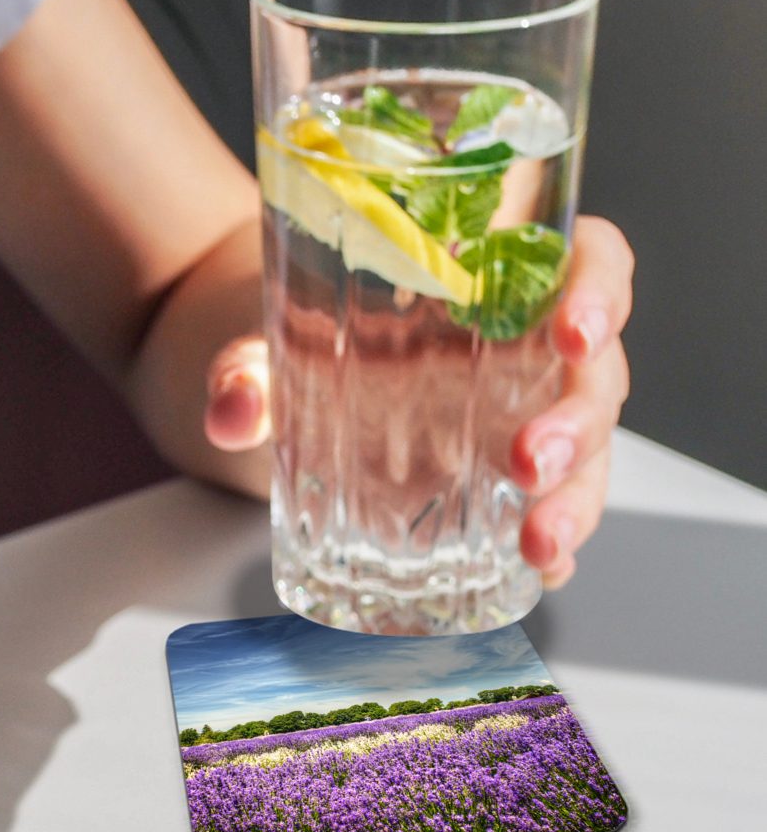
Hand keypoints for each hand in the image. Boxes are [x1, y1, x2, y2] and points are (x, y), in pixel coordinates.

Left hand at [203, 215, 632, 589]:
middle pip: (594, 372)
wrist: (272, 373)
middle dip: (578, 423)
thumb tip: (231, 409)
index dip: (600, 288)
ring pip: (587, 450)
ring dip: (576, 499)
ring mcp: (517, 416)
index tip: (574, 328)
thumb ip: (245, 366)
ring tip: (540, 544)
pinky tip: (544, 572)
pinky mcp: (498, 478)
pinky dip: (556, 541)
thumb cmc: (296, 328)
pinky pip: (549, 505)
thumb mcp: (266, 337)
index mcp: (491, 280)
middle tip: (532, 462)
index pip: (586, 259)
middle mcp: (522, 348)